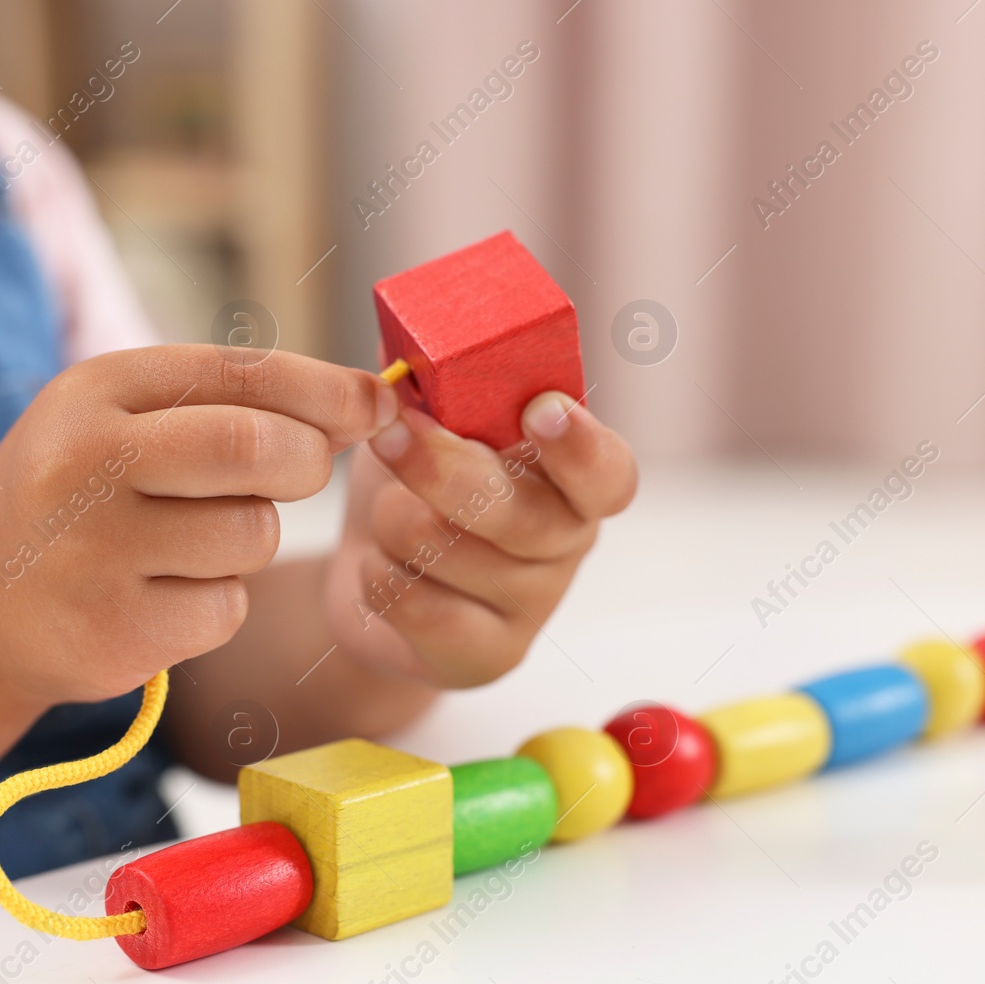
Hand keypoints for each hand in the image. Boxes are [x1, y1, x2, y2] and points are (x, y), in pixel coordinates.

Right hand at [0, 346, 396, 707]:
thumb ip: (229, 404)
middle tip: (296, 473)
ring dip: (250, 541)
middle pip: (256, 449)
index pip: (240, 372)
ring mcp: (93, 553)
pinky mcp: (114, 633)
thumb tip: (365, 406)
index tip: (376, 404)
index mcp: (95, 391)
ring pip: (252, 535)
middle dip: (304, 463)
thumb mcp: (122, 421)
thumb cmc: (78, 497)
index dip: (327, 390)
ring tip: (187, 542)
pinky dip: (217, 603)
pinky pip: (228, 608)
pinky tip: (160, 596)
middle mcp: (84, 463)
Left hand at [325, 391, 636, 687]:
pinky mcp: (488, 656)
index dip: (579, 446)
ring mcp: (535, 606)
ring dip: (390, 522)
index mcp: (574, 476)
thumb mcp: (429, 416)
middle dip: (440, 469)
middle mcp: (569, 542)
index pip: (607, 471)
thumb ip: (437, 373)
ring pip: (446, 550)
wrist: (377, 574)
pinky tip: (379, 565)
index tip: (539, 410)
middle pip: (519, 514)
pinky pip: (417, 606)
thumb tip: (413, 327)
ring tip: (388, 517)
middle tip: (389, 431)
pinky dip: (376, 575)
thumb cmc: (414, 482)